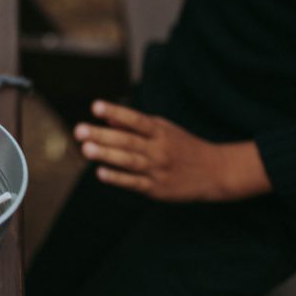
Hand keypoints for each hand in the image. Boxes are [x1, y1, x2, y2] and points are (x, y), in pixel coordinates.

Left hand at [74, 100, 271, 201]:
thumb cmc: (182, 146)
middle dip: (102, 136)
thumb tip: (107, 119)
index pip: (136, 119)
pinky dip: (118, 178)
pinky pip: (134, 182)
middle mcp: (159, 149)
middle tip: (79, 130)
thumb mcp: (164, 130)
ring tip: (86, 149)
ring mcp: (158, 169)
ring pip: (129, 161)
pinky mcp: (157, 189)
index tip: (95, 106)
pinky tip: (101, 173)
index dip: (116, 112)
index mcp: (160, 131)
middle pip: (128, 141)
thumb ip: (135, 126)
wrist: (215, 172)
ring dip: (107, 155)